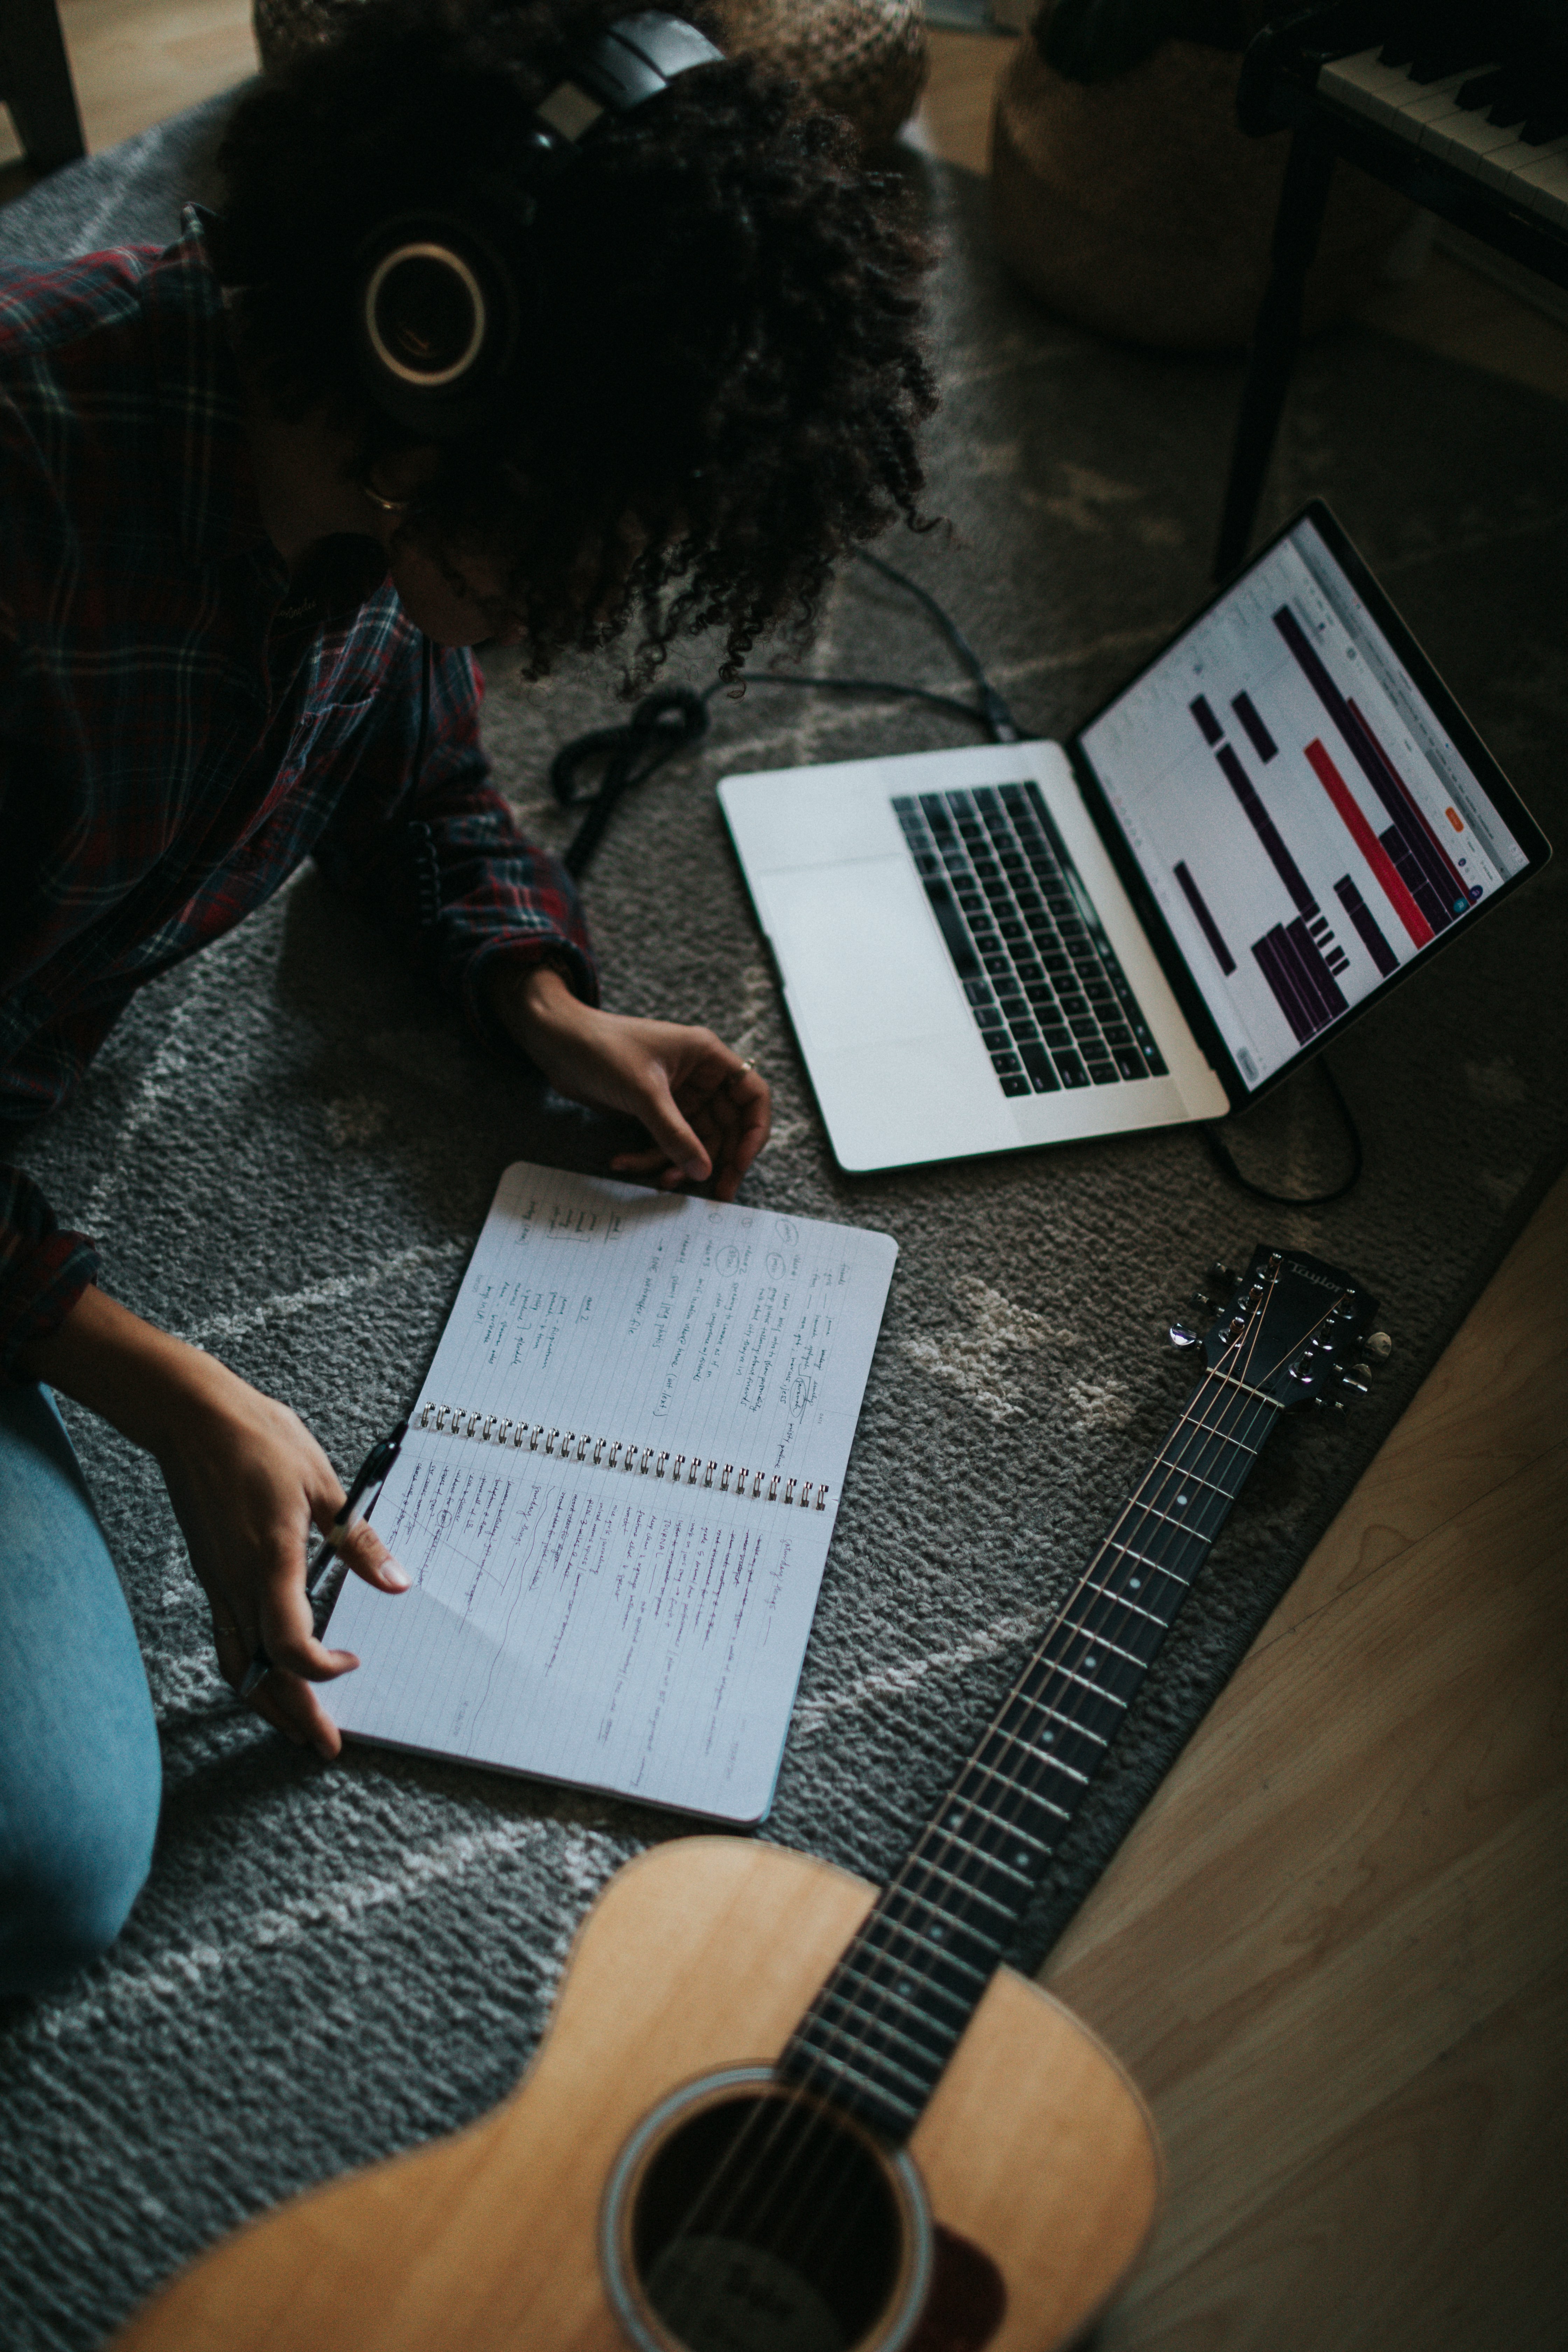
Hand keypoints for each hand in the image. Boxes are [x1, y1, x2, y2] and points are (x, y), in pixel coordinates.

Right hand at [18, 1288, 408, 1758]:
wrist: (191, 1416)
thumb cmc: (259, 1440)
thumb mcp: (322, 1484)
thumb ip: (358, 1541)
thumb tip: (398, 1583)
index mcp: (271, 1561)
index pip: (290, 1645)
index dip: (321, 1670)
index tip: (353, 1663)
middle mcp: (238, 1581)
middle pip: (261, 1673)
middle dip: (293, 1715)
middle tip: (323, 1746)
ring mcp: (218, 1580)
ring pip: (237, 1663)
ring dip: (265, 1700)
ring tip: (295, 1724)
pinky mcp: (210, 1571)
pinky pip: (226, 1635)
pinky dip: (248, 1666)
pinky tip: (268, 1669)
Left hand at [491, 963, 770, 1202]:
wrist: (557, 1043)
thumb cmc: (603, 1049)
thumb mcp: (643, 1093)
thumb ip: (675, 1134)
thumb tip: (703, 1172)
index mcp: (708, 1058)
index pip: (752, 1095)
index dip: (754, 1131)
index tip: (740, 1162)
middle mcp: (699, 1077)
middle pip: (727, 1127)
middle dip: (719, 1160)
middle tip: (718, 1194)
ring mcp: (677, 1096)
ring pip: (694, 1141)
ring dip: (677, 1164)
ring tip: (660, 1182)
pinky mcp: (653, 1111)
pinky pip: (665, 1143)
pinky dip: (650, 1157)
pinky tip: (624, 1162)